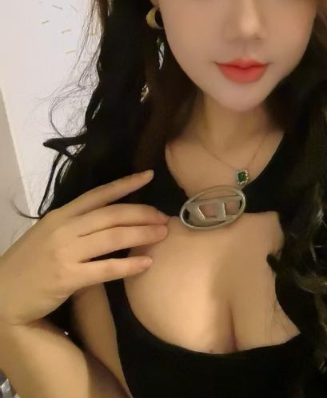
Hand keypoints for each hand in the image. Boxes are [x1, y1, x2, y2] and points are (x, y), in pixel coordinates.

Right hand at [0, 170, 168, 328]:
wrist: (0, 296)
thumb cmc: (29, 264)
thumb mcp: (48, 234)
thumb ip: (75, 225)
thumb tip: (111, 219)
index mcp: (60, 215)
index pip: (98, 194)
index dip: (125, 184)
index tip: (148, 175)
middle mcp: (64, 228)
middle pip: (112, 215)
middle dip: (142, 213)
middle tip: (164, 217)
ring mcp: (65, 252)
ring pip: (113, 237)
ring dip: (142, 234)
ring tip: (162, 234)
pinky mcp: (67, 277)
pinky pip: (106, 268)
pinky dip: (129, 265)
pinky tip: (146, 263)